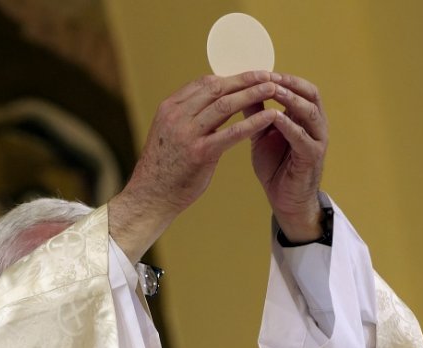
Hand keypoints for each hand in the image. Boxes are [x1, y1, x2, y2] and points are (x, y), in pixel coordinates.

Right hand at [108, 72, 280, 261]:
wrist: (150, 197)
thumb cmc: (164, 169)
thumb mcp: (171, 135)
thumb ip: (190, 119)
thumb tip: (216, 108)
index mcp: (169, 108)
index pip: (204, 83)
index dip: (231, 77)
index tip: (250, 76)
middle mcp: (177, 116)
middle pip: (217, 88)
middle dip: (245, 80)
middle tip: (268, 75)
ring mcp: (187, 134)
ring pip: (225, 105)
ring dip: (252, 94)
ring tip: (273, 89)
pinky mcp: (200, 153)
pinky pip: (231, 133)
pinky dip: (253, 123)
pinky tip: (270, 118)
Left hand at [248, 72, 327, 241]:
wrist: (285, 201)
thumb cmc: (276, 168)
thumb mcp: (262, 134)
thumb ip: (256, 112)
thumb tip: (242, 88)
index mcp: (305, 118)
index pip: (300, 88)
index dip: (283, 77)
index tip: (262, 70)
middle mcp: (316, 126)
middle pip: (311, 93)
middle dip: (290, 83)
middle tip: (270, 76)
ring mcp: (317, 141)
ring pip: (310, 112)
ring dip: (291, 99)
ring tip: (274, 90)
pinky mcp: (312, 158)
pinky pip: (302, 137)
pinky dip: (289, 125)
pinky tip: (274, 118)